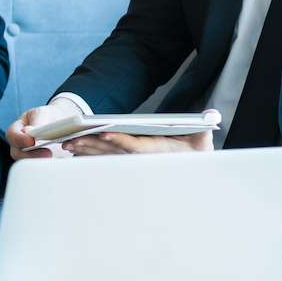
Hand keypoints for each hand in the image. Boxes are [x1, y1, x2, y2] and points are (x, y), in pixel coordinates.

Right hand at [7, 101, 80, 159]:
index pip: (12, 135)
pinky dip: (52, 166)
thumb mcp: (42, 114)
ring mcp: (31, 155)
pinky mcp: (43, 162)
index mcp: (18, 129)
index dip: (19, 140)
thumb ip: (36, 122)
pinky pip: (44, 168)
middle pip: (18, 154)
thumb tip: (27, 132)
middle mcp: (21, 144)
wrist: (63, 122)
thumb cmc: (49, 116)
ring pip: (30, 163)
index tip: (31, 141)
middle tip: (48, 153)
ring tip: (55, 157)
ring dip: (42, 162)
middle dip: (32, 155)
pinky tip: (61, 161)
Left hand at [63, 130, 211, 155]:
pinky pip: (106, 158)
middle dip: (93, 145)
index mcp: (158, 151)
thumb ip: (205, 125)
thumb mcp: (204, 136)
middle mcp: (142, 158)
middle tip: (71, 140)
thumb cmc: (197, 149)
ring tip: (68, 144)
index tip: (105, 133)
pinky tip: (76, 150)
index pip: (136, 146)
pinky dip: (91, 154)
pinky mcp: (128, 161)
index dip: (121, 140)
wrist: (195, 166)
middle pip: (114, 152)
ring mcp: (134, 161)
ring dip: (88, 150)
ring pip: (107, 156)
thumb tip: (213, 115)